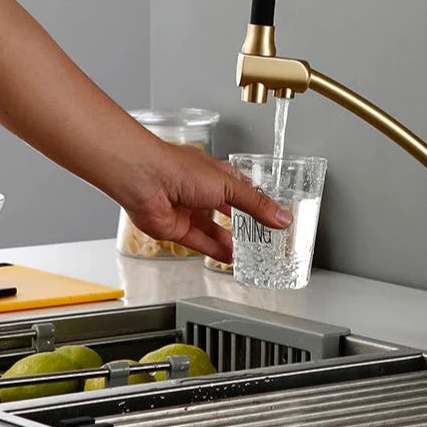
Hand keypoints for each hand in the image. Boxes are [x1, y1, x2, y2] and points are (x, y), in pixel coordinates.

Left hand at [121, 143, 291, 263]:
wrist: (145, 180)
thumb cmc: (179, 169)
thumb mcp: (228, 185)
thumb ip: (256, 204)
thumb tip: (281, 216)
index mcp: (214, 173)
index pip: (240, 187)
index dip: (255, 200)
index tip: (271, 213)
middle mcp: (200, 190)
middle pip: (226, 210)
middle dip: (242, 223)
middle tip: (260, 236)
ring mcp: (187, 209)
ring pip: (212, 229)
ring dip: (229, 240)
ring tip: (247, 252)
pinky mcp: (175, 228)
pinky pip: (198, 242)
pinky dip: (213, 250)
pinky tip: (227, 257)